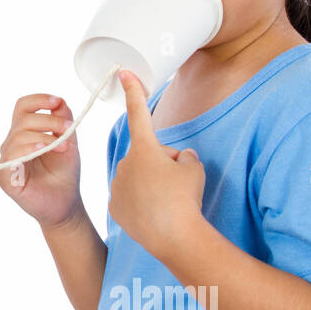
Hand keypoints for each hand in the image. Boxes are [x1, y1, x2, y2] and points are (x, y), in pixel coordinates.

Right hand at [0, 93, 85, 229]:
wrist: (66, 203)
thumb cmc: (64, 173)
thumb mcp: (68, 142)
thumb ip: (63, 120)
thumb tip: (59, 101)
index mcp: (25, 133)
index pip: (23, 107)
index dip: (38, 100)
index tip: (56, 102)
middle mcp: (12, 144)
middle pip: (23, 120)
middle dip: (49, 120)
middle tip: (69, 129)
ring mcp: (7, 161)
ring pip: (18, 137)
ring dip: (44, 136)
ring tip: (64, 146)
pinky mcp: (5, 178)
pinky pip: (12, 158)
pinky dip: (29, 150)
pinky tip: (43, 150)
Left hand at [107, 69, 205, 255]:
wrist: (174, 237)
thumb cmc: (185, 198)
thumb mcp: (194, 169)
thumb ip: (185, 157)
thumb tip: (178, 158)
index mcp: (144, 148)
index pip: (139, 113)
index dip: (134, 91)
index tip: (124, 72)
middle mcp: (125, 163)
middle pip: (148, 155)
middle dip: (162, 164)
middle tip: (177, 184)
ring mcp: (118, 185)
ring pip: (139, 177)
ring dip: (153, 184)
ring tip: (167, 202)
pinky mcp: (115, 207)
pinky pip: (132, 197)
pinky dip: (144, 203)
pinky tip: (154, 214)